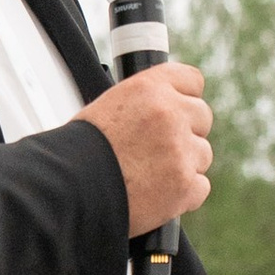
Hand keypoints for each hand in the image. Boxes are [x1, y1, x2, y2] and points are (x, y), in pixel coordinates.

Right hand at [87, 60, 212, 235]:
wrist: (71, 187)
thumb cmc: (82, 151)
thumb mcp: (109, 105)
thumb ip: (146, 101)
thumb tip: (167, 103)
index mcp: (150, 88)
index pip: (192, 80)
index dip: (184, 97)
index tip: (178, 108)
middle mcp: (169, 114)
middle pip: (202, 116)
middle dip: (186, 132)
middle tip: (159, 147)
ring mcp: (181, 150)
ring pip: (203, 153)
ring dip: (184, 164)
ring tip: (150, 174)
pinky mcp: (185, 185)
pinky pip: (200, 186)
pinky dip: (184, 194)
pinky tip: (157, 193)